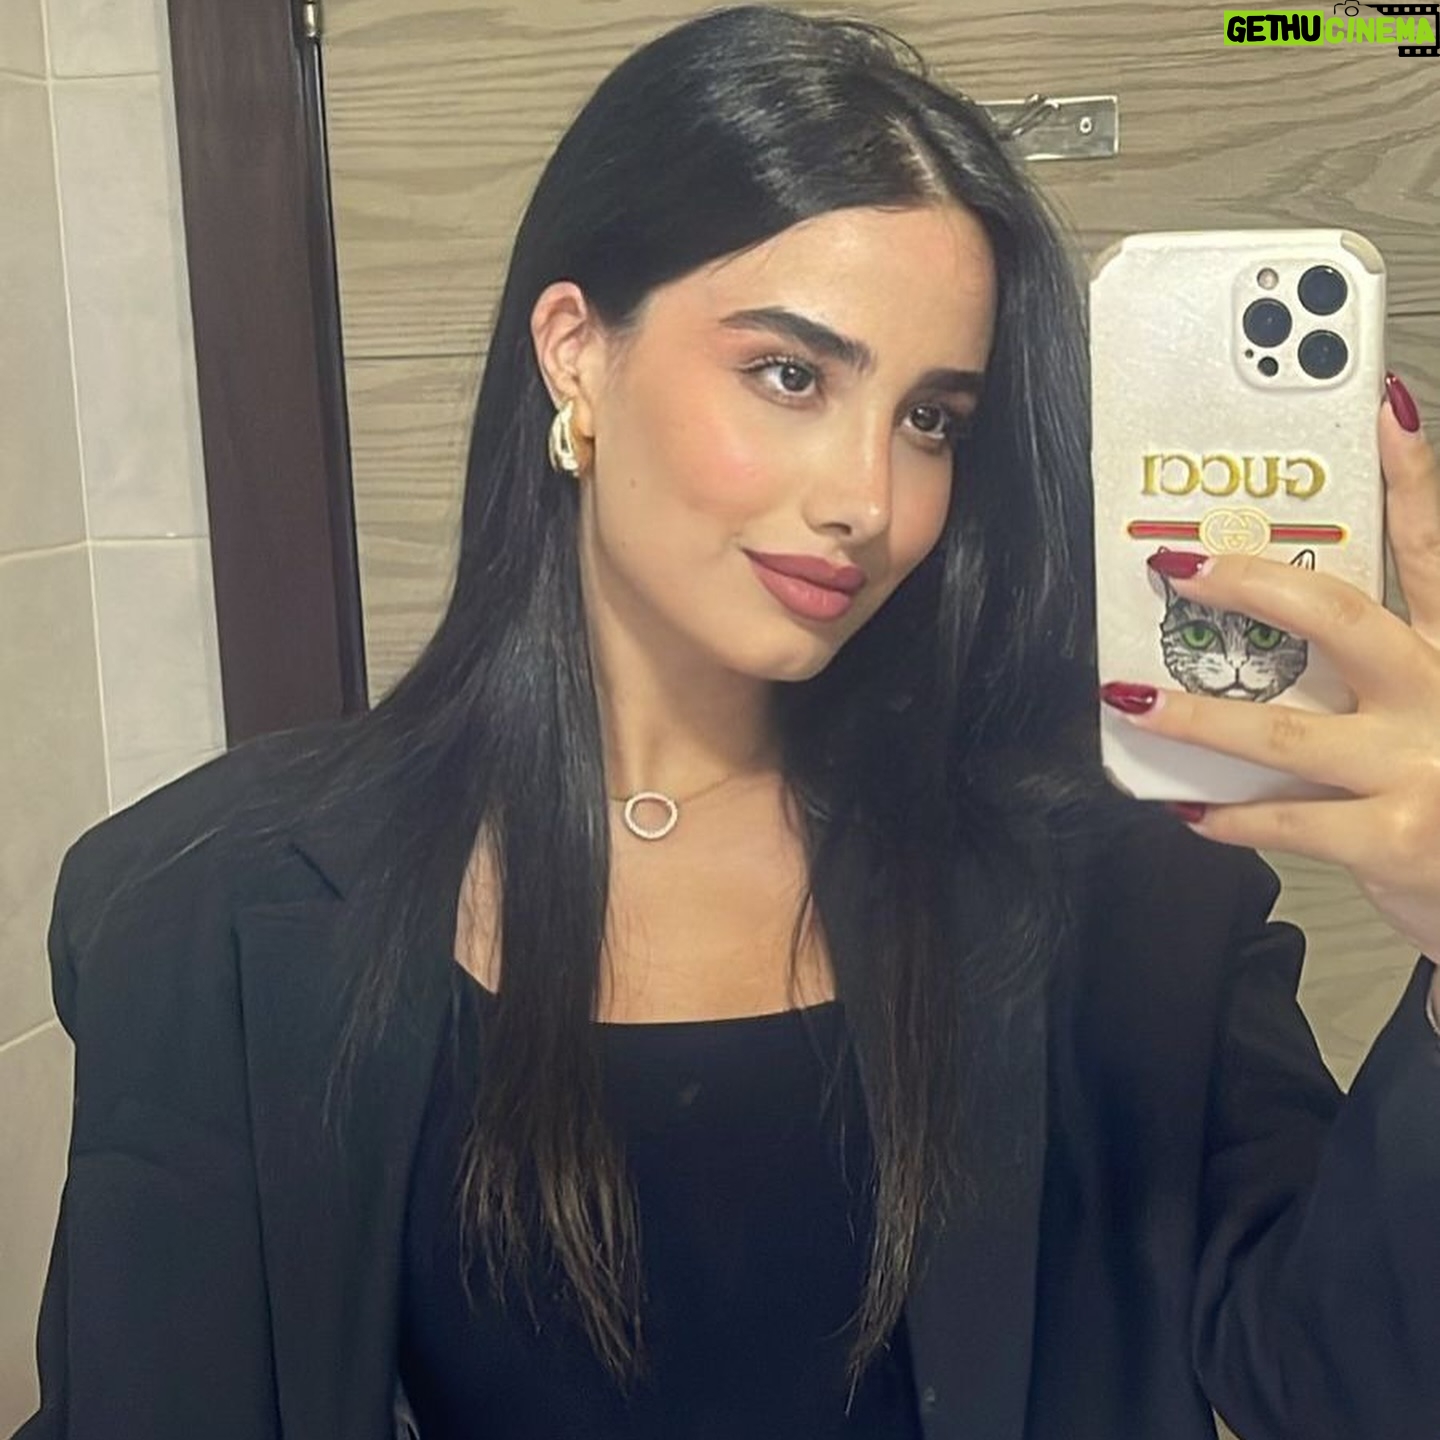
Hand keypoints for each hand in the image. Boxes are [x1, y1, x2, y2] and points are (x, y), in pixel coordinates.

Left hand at [1100, 376, 1439, 996]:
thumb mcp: (1434, 715)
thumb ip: (1376, 673)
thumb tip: (1266, 635)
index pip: (1430, 551)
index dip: (1411, 475)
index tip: (1382, 404)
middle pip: (1342, 617)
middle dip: (1252, 585)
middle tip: (1178, 564)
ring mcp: (1421, 769)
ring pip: (1283, 731)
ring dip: (1196, 716)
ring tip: (1130, 699)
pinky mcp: (1395, 838)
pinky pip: (1284, 819)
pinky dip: (1228, 816)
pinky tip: (1189, 811)